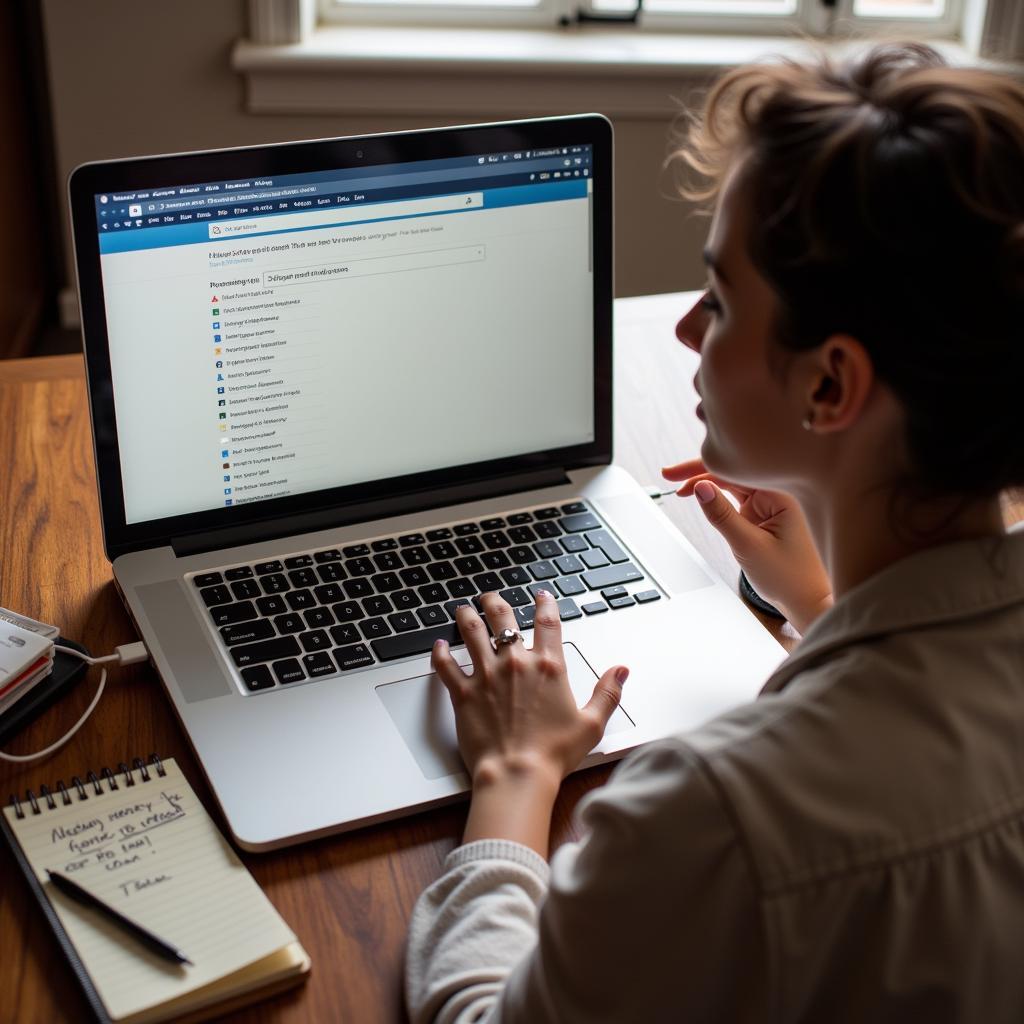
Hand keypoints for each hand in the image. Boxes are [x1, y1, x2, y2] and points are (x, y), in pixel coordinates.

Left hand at [431, 591, 628, 789]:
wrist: (517, 774)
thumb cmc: (553, 753)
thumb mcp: (591, 724)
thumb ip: (608, 693)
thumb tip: (620, 671)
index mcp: (548, 667)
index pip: (547, 622)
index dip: (545, 603)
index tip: (541, 595)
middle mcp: (516, 663)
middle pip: (502, 618)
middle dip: (495, 602)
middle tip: (490, 597)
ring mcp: (486, 675)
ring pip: (471, 632)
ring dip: (466, 616)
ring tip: (463, 609)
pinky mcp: (463, 693)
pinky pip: (446, 666)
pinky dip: (440, 653)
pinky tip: (438, 645)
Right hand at [662, 458, 831, 633]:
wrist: (809, 601)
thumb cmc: (789, 577)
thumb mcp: (748, 545)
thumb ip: (721, 515)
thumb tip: (699, 487)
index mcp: (782, 494)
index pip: (735, 471)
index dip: (701, 469)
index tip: (673, 475)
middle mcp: (778, 493)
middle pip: (732, 472)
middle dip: (700, 472)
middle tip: (668, 476)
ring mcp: (771, 503)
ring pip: (733, 484)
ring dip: (707, 484)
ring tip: (680, 488)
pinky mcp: (765, 514)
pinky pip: (738, 497)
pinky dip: (719, 497)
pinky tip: (702, 496)